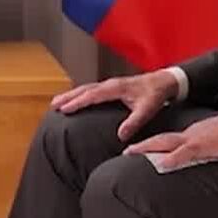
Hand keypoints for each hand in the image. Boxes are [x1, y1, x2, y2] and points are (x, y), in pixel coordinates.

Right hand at [50, 70, 178, 140]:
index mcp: (116, 88)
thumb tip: (120, 135)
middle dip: (68, 97)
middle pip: (84, 89)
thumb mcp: (147, 109)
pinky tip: (73, 100)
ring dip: (71, 95)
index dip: (78, 102)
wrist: (164, 82)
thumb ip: (134, 122)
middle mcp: (110, 84)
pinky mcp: (111, 87)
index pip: (93, 95)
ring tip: (56, 103)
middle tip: (53, 106)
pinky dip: (79, 94)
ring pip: (86, 88)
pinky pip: (91, 90)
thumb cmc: (155, 95)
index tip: (65, 109)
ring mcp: (109, 84)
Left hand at [124, 110, 217, 169]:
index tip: (141, 150)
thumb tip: (204, 159)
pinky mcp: (203, 146)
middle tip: (126, 151)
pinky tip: (160, 164)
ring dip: (147, 149)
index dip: (154, 145)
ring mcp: (195, 139)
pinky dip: (171, 159)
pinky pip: (183, 153)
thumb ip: (208, 151)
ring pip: (165, 144)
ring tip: (130, 154)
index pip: (170, 140)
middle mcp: (190, 134)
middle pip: (161, 140)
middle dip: (142, 146)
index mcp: (194, 135)